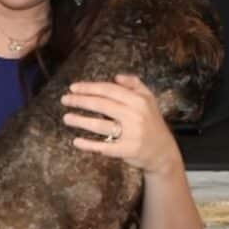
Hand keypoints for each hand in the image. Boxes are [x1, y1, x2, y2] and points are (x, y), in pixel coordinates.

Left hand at [61, 73, 181, 176]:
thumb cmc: (151, 122)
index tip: (73, 87)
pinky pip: (104, 147)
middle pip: (102, 105)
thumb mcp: (149, 99)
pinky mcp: (127, 151)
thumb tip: (115, 77)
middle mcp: (135, 115)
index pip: (109, 90)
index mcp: (138, 100)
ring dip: (81, 121)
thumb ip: (134, 84)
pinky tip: (76, 141)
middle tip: (64, 100)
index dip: (89, 88)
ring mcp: (131, 134)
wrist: (163, 151)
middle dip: (80, 101)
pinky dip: (89, 145)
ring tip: (66, 118)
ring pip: (101, 126)